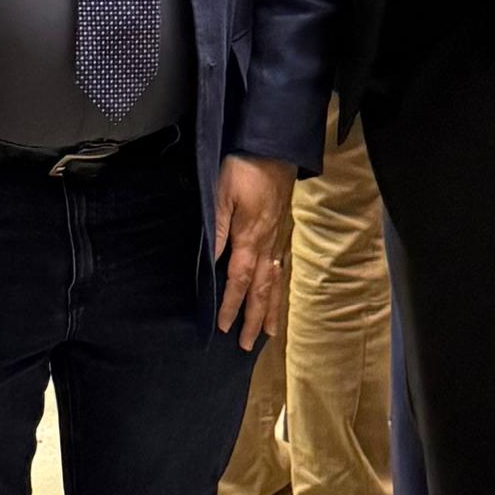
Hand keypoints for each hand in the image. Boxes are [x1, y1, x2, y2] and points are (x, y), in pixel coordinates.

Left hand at [214, 154, 295, 348]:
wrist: (274, 149)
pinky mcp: (281, 231)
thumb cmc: (243, 168)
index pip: (239, 281)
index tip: (225, 328)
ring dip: (271, 309)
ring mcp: (277, 239)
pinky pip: (281, 268)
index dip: (232, 306)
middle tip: (250, 345)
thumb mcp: (221, 194)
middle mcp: (267, 244)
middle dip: (256, 319)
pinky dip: (278, 288)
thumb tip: (213, 263)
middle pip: (262, 290)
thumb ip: (217, 229)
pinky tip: (276, 294)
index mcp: (250, 238)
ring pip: (275, 282)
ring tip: (269, 332)